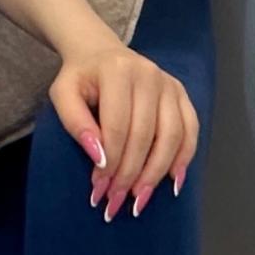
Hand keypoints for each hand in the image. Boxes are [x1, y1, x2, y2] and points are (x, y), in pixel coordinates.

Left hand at [47, 42, 198, 221]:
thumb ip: (75, 122)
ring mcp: (169, 84)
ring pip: (172, 136)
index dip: (110, 160)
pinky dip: (184, 158)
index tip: (99, 187)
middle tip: (115, 201)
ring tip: (139, 199)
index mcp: (118, 71)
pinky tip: (173, 182)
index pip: (118, 125)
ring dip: (156, 173)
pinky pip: (190, 130)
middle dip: (130, 173)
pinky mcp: (182, 94)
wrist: (100, 53)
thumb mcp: (63, 94)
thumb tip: (99, 157)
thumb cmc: (80, 77)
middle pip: (146, 134)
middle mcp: (149, 74)